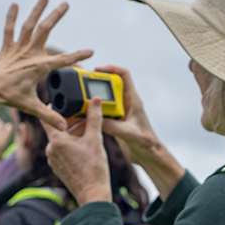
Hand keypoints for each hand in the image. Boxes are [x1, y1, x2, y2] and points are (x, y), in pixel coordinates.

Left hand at [0, 0, 92, 128]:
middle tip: (66, 4)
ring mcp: (17, 49)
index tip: (90, 50)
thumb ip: (48, 116)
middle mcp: (29, 54)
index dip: (77, 56)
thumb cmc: (8, 97)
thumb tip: (64, 128)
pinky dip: (11, 17)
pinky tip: (14, 5)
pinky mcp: (6, 48)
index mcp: (37, 67)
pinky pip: (9, 30)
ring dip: (36, 10)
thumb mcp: (30, 106)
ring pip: (28, 25)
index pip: (62, 61)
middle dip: (56, 16)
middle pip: (45, 30)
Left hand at [44, 98, 112, 205]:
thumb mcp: (95, 140)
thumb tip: (94, 100)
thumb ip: (94, 117)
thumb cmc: (93, 169)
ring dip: (71, 135)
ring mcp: (53, 160)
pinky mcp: (58, 167)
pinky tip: (84, 147)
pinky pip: (62, 151)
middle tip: (84, 117)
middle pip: (57, 129)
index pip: (47, 118)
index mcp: (56, 141)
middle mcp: (50, 150)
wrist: (92, 194)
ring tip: (87, 133)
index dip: (53, 108)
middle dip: (70, 122)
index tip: (61, 102)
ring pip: (60, 141)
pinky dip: (71, 146)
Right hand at [92, 65, 185, 198]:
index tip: (96, 70)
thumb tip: (96, 120)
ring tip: (77, 105)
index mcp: (132, 100)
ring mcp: (118, 112)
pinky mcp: (113, 121)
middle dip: (94, 85)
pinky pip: (99, 114)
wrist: (148, 156)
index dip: (111, 68)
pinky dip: (90, 116)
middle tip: (80, 87)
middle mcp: (125, 103)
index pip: (123, 75)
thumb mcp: (129, 134)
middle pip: (108, 86)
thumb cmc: (146, 143)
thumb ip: (114, 126)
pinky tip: (80, 122)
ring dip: (90, 103)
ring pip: (101, 101)